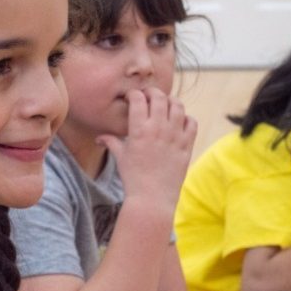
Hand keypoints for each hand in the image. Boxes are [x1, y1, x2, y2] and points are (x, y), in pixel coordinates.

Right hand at [96, 87, 196, 210]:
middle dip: (153, 92)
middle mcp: (158, 129)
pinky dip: (186, 118)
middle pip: (159, 97)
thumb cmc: (133, 178)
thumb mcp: (120, 158)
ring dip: (171, 101)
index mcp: (139, 130)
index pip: (138, 99)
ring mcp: (175, 137)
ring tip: (166, 105)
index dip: (134, 94)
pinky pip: (192, 123)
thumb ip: (111, 143)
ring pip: (178, 106)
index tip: (132, 97)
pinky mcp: (187, 146)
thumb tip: (98, 138)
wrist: (152, 198)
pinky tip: (179, 122)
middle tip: (149, 96)